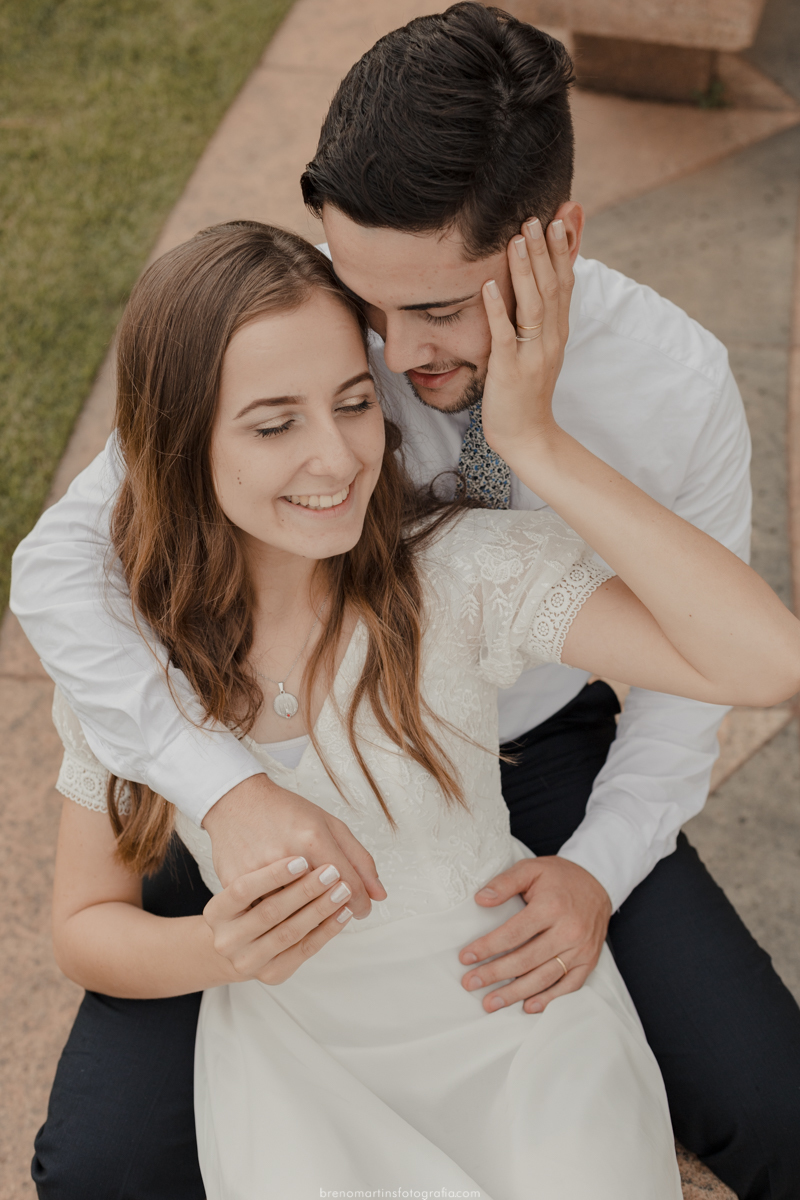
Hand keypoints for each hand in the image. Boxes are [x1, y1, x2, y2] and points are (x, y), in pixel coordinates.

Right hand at [202, 774, 386, 918]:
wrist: (235, 801)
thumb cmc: (287, 812)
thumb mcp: (329, 824)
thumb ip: (359, 859)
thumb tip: (379, 895)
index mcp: (313, 838)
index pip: (347, 886)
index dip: (360, 904)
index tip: (361, 909)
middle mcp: (286, 856)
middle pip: (321, 904)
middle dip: (335, 912)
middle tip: (338, 910)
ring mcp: (258, 872)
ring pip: (291, 916)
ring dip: (306, 920)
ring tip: (311, 911)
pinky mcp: (235, 884)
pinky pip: (262, 915)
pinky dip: (277, 918)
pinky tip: (284, 910)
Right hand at [204, 855, 353, 983]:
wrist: (235, 942)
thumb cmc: (250, 900)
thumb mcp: (247, 878)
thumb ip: (270, 863)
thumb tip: (305, 855)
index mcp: (216, 912)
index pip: (243, 889)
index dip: (273, 875)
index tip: (301, 860)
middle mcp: (227, 940)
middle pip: (270, 912)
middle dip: (305, 891)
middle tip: (331, 872)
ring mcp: (247, 961)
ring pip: (289, 933)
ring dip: (320, 910)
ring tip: (343, 891)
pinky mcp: (271, 975)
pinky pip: (303, 951)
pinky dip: (326, 930)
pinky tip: (342, 913)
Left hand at [459, 857, 611, 1013]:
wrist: (599, 882)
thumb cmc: (560, 876)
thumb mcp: (531, 868)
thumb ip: (505, 883)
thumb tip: (480, 899)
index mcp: (551, 907)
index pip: (513, 933)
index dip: (487, 947)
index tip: (465, 957)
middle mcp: (568, 931)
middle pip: (526, 960)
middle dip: (495, 974)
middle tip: (470, 984)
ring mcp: (580, 949)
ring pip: (544, 977)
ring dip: (516, 993)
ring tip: (491, 1002)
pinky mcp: (589, 960)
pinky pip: (569, 985)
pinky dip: (549, 999)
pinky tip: (528, 1006)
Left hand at [479, 216, 573, 456]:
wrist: (528, 436)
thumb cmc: (527, 393)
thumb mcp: (541, 351)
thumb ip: (542, 321)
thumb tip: (539, 289)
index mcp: (558, 332)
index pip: (564, 283)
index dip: (562, 251)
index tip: (558, 219)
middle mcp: (550, 339)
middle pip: (552, 286)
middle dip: (544, 250)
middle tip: (535, 217)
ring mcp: (532, 354)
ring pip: (533, 304)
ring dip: (524, 270)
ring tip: (516, 239)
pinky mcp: (510, 370)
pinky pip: (504, 335)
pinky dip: (496, 309)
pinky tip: (487, 286)